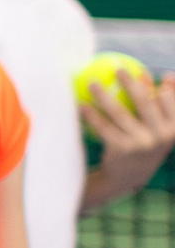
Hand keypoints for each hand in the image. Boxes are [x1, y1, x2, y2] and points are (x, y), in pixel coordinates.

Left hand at [83, 64, 174, 204]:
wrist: (128, 178)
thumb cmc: (146, 145)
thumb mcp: (161, 129)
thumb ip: (165, 105)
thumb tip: (169, 75)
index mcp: (174, 129)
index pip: (169, 100)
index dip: (159, 85)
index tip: (143, 72)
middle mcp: (161, 136)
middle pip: (145, 102)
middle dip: (131, 83)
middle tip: (118, 69)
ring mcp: (142, 143)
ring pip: (120, 112)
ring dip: (104, 95)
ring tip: (93, 83)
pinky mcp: (122, 149)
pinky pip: (104, 127)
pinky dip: (91, 115)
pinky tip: (82, 105)